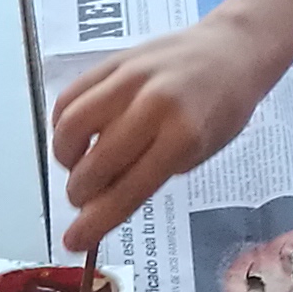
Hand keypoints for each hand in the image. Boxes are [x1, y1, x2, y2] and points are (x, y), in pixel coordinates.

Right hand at [52, 21, 283, 250]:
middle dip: (80, 193)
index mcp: (184, 135)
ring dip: (65, 157)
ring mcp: (128, 78)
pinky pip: (70, 96)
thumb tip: (100, 206)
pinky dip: (62, 124)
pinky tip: (75, 135)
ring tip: (78, 165)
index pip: (129, 189)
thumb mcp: (198, 152)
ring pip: (71, 125)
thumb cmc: (222, 109)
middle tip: (84, 199)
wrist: (230, 49)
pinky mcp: (112, 61)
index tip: (74, 242)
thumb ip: (149, 175)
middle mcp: (153, 105)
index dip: (97, 221)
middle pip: (95, 162)